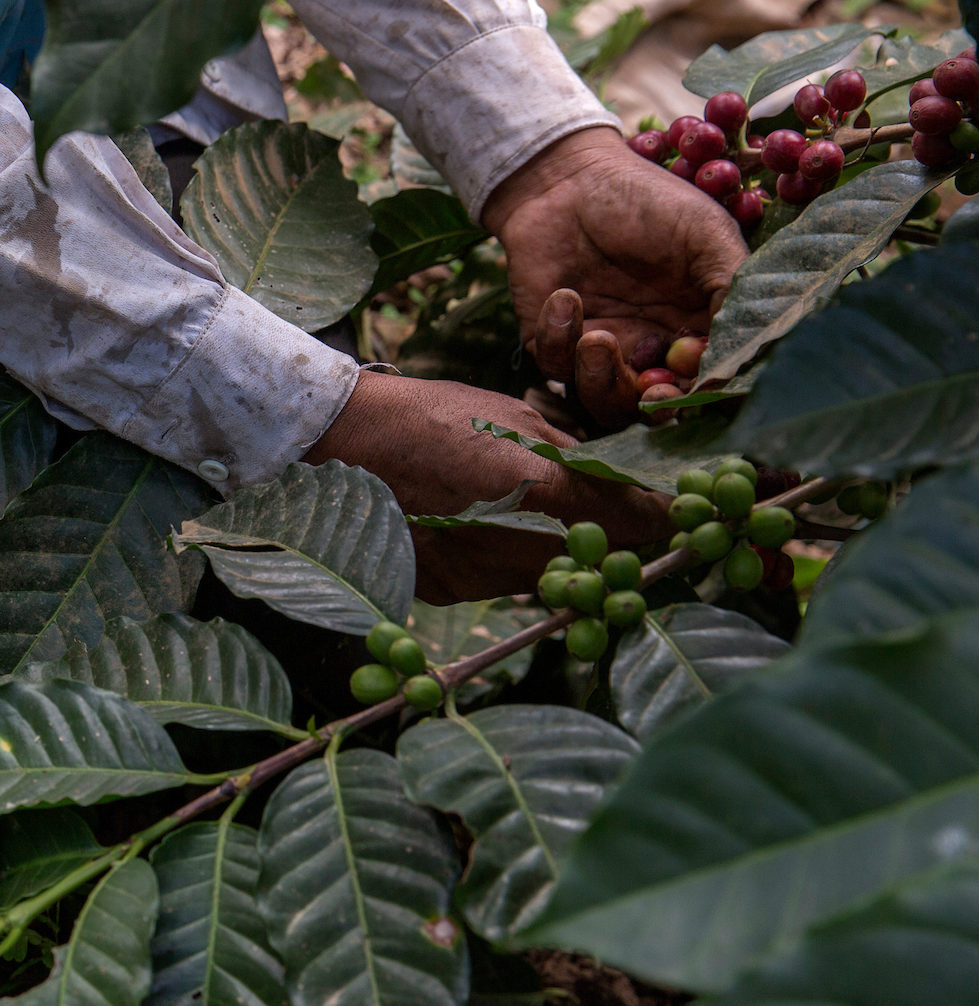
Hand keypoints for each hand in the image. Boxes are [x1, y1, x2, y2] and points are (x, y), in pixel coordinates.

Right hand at [303, 370, 669, 602]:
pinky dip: (506, 564)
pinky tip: (480, 531)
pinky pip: (501, 584)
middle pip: (603, 562)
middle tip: (608, 515)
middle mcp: (520, 548)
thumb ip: (579, 459)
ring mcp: (483, 577)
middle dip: (614, 541)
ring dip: (560, 556)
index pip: (644, 525)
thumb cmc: (433, 414)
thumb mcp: (518, 418)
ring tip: (534, 519)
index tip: (667, 507)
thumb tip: (628, 484)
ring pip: (552, 579)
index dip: (663, 517)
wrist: (339, 443)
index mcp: (546, 493)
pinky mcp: (450, 591)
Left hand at [483, 127, 745, 426]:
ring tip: (596, 338)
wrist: (567, 178)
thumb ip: (732, 289)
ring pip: (603, 399)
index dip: (703, 389)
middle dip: (653, 405)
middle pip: (656, 405)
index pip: (708, 378)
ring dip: (601, 378)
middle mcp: (654, 346)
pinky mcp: (554, 341)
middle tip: (650, 392)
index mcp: (699, 326)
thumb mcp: (707, 235)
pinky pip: (556, 365)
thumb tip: (744, 352)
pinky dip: (559, 338)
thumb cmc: (646, 200)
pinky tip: (563, 296)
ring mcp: (604, 347)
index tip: (694, 374)